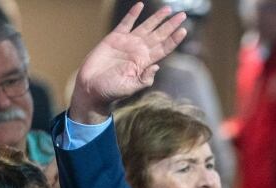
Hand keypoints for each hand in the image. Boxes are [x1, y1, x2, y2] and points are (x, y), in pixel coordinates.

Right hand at [69, 2, 186, 123]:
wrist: (92, 88)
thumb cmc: (112, 91)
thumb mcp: (131, 88)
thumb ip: (145, 79)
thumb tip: (157, 67)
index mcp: (145, 62)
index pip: (164, 48)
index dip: (173, 39)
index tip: (183, 30)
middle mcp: (139, 51)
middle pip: (159, 35)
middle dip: (170, 25)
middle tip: (182, 15)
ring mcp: (127, 43)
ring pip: (146, 27)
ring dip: (157, 18)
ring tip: (167, 9)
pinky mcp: (114, 38)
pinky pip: (126, 23)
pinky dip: (132, 14)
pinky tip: (140, 6)